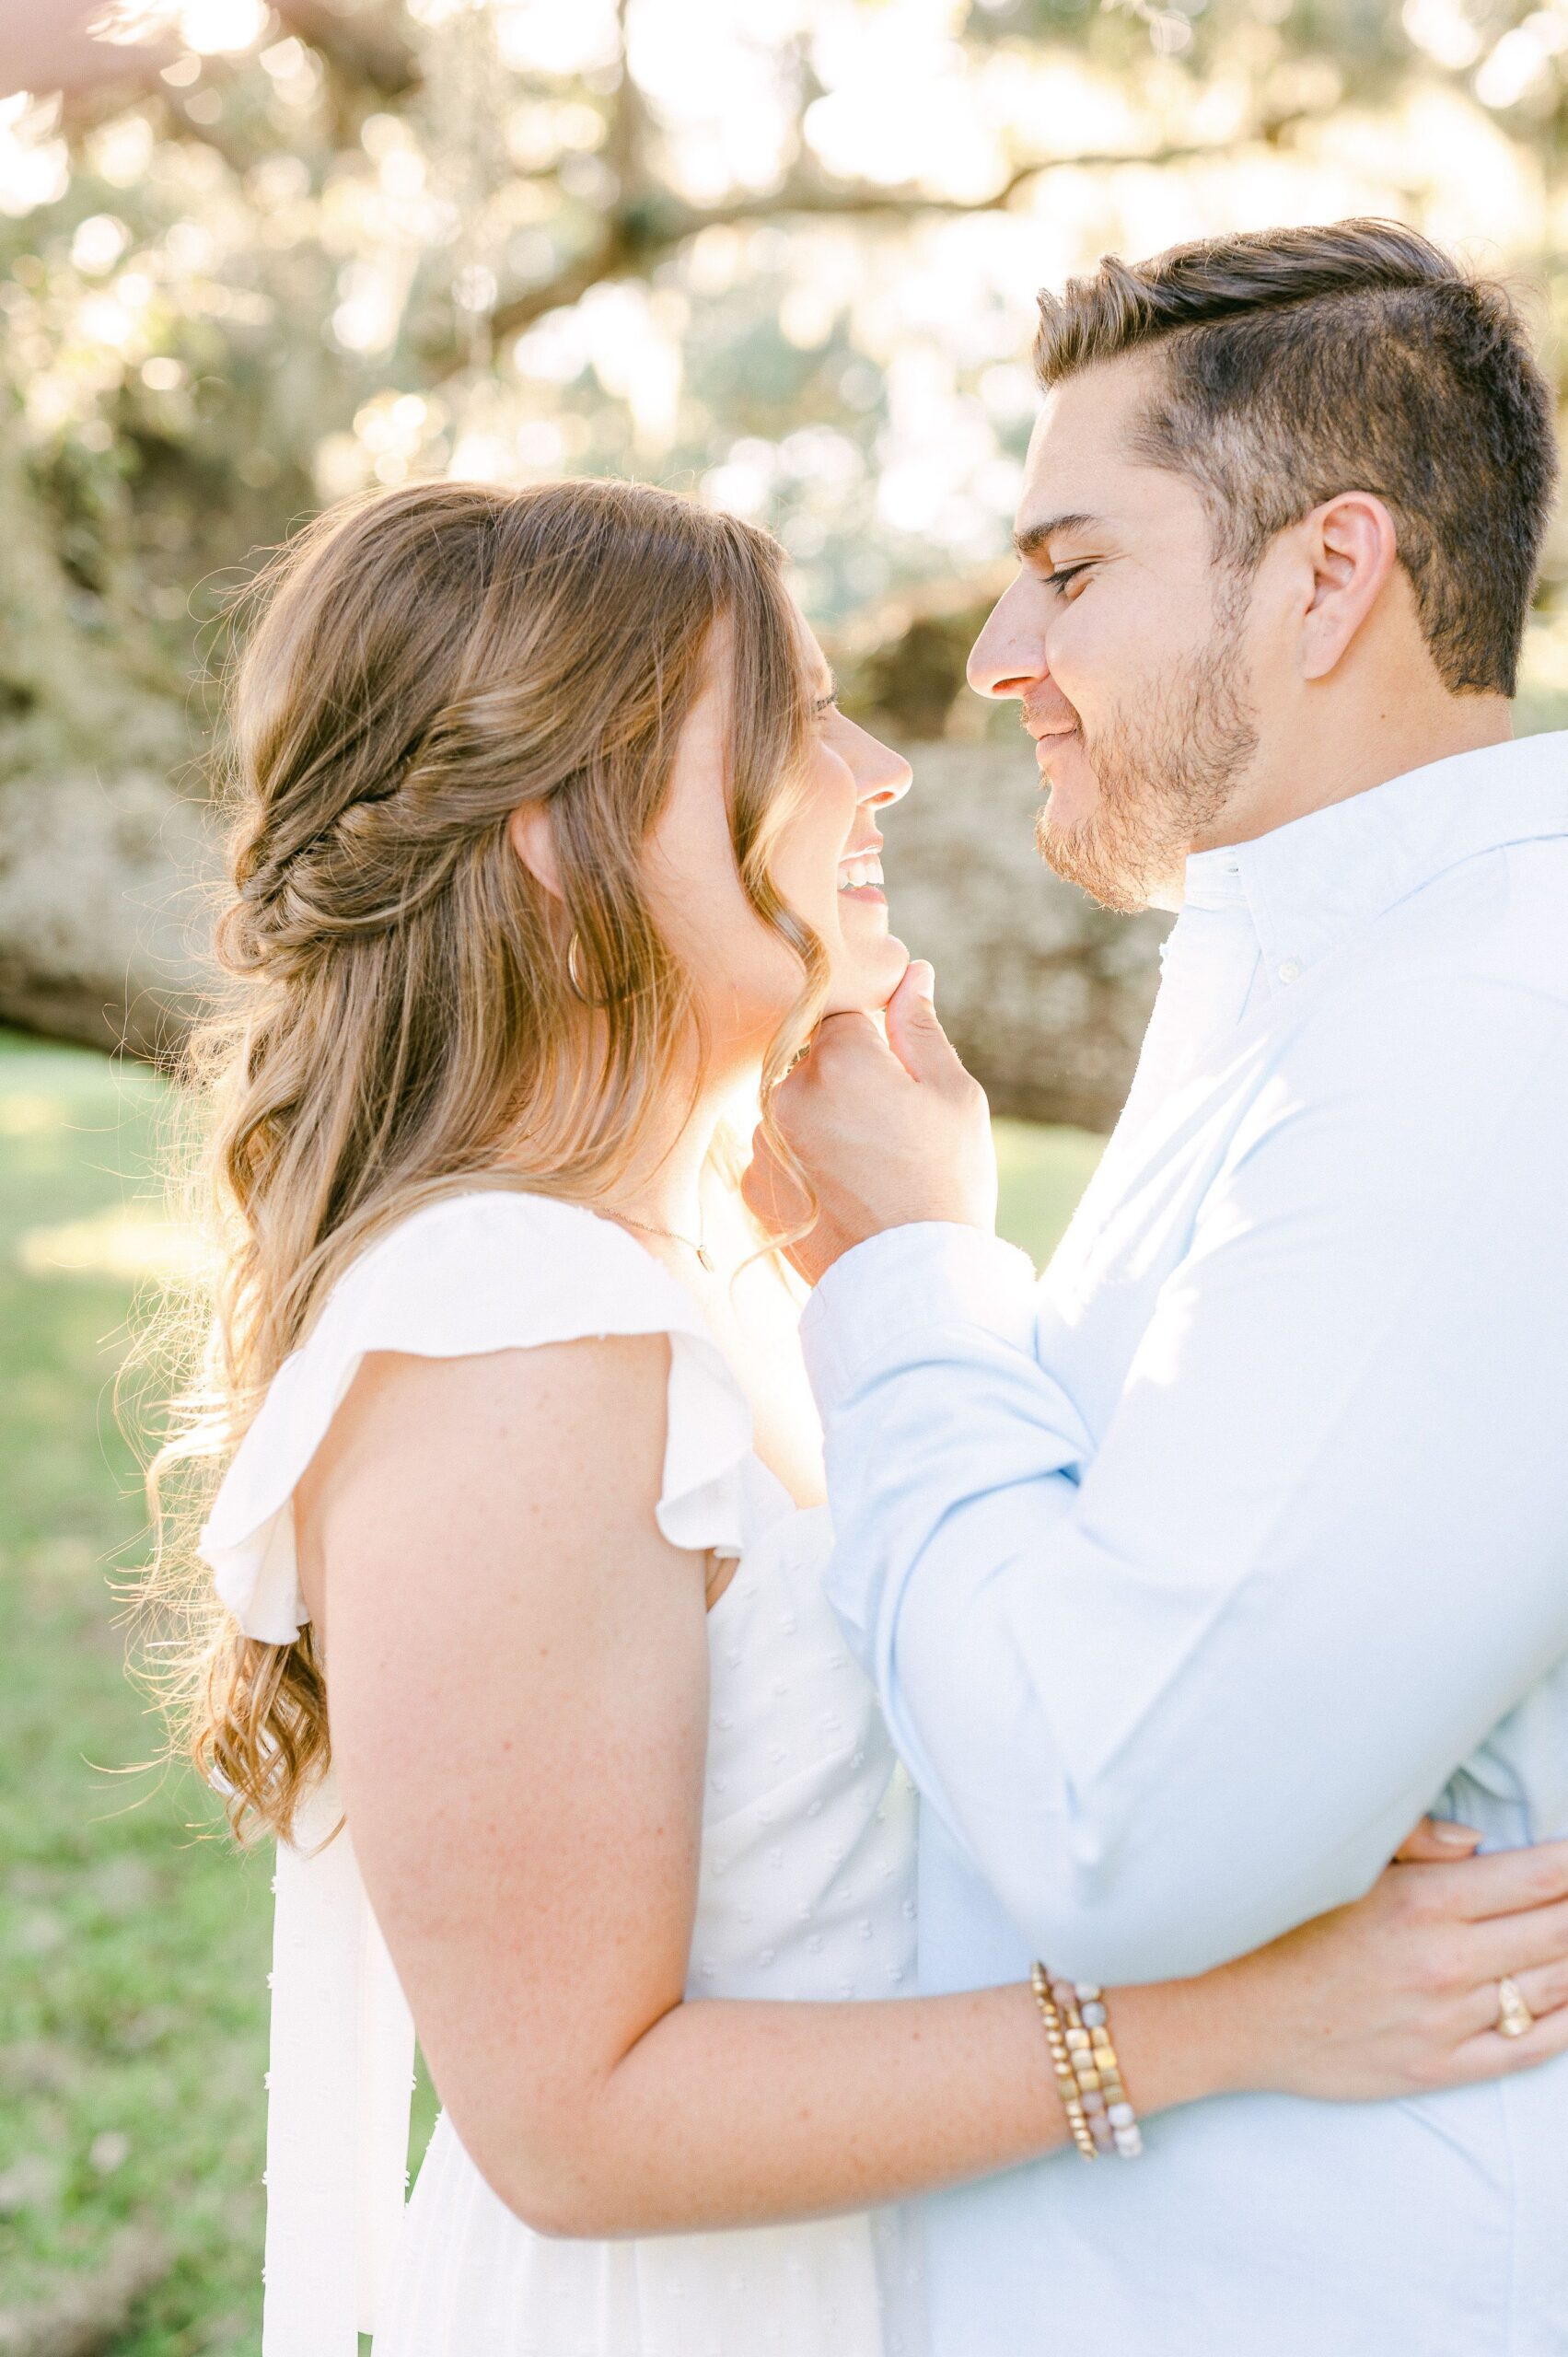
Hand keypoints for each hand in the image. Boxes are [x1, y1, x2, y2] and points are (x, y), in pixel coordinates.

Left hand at [742, 963, 997, 1285]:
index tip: (897, 1072)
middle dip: (848, 1080)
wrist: (910, 1284)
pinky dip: (805, 1163)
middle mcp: (786, 1093)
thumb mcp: (954, 1096)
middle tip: (891, 1130)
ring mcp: (762, 1143)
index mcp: (838, 1058)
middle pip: (813, 1060)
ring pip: (794, 1107)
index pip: (844, 1012)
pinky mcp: (753, 1187)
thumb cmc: (946, 1183)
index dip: (875, 1037)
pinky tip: (845, 1193)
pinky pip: (778, 1153)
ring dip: (822, 1121)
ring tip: (870, 1169)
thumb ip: (920, 1027)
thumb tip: (910, 972)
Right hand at [1205, 1820, 1567, 2103]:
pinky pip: (1529, 2049)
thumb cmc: (1274, 1922)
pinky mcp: (1438, 2069)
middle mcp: (1445, 1962)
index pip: (1539, 1876)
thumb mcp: (1337, 1861)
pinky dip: (1566, 2023)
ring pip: (1553, 1987)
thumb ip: (1414, 1839)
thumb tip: (1480, 1843)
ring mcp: (1447, 2022)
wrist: (1221, 2009)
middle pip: (1559, 1929)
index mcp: (1423, 1901)